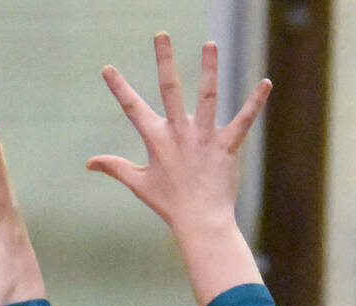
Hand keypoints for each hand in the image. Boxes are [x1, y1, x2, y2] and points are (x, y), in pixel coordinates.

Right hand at [88, 33, 269, 235]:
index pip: (133, 109)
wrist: (199, 220)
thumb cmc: (169, 202)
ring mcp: (204, 138)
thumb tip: (89, 163)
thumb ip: (115, 167)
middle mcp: (179, 134)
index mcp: (157, 141)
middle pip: (170, 90)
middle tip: (161, 35)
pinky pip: (243, 120)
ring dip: (209, 69)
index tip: (108, 68)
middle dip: (164, 61)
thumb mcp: (139, 183)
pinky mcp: (226, 145)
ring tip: (210, 44)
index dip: (119, 88)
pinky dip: (255, 102)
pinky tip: (266, 83)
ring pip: (206, 97)